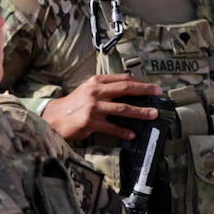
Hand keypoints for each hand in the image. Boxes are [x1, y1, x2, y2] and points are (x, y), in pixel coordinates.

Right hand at [41, 74, 161, 140]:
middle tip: (159, 94)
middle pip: (126, 89)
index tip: (153, 86)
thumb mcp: (88, 90)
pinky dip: (123, 131)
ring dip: (140, 112)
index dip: (140, 82)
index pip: (123, 78)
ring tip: (152, 115)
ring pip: (122, 108)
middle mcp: (95, 91)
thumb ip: (106, 90)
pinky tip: (131, 134)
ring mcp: (93, 106)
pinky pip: (111, 127)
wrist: (54, 117)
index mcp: (96, 82)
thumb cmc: (74, 104)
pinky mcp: (89, 121)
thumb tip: (129, 94)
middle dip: (145, 91)